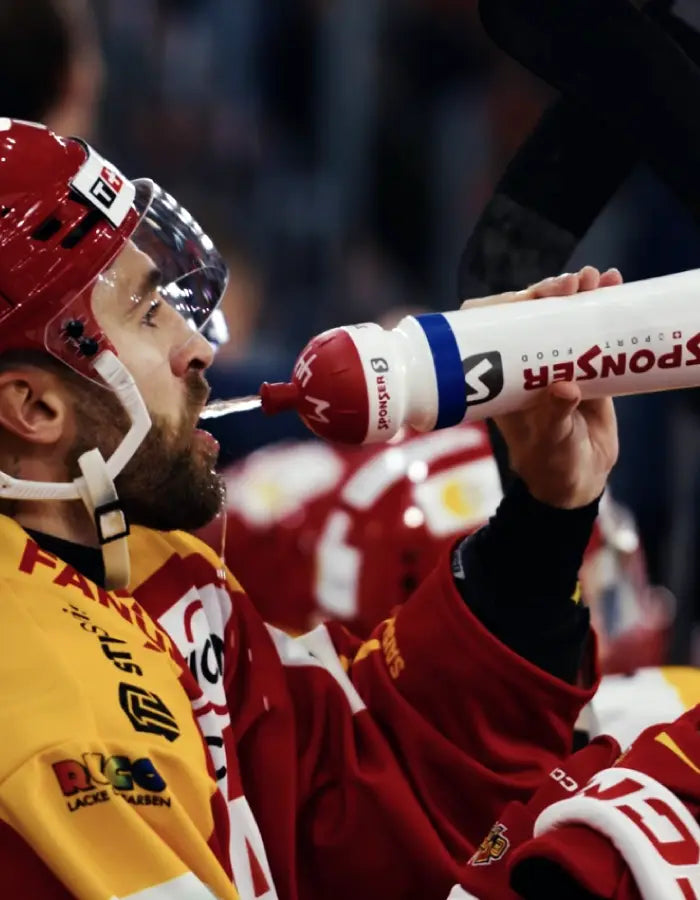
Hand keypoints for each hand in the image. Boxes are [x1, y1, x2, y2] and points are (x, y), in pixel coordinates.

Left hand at [461, 265, 622, 508]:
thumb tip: (565, 388)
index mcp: (501, 377)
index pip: (492, 329)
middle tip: (571, 284)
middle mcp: (524, 363)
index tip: (531, 296)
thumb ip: (555, 418)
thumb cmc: (551, 465)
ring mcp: (553, 361)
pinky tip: (614, 286)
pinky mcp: (582, 364)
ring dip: (576, 293)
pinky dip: (600, 306)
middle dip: (546, 293)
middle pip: (529, 314)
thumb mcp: (550, 443)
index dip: (507, 305)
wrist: (577, 479)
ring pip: (559, 316)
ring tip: (596, 278)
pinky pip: (589, 328)